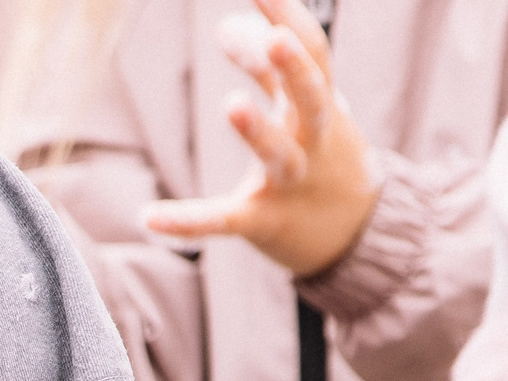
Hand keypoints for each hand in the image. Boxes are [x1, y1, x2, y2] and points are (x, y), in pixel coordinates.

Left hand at [141, 0, 380, 277]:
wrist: (358, 232)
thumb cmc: (323, 155)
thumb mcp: (302, 107)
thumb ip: (265, 67)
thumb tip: (228, 23)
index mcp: (320, 105)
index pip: (313, 52)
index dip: (290, 17)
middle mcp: (313, 139)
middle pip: (312, 97)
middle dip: (294, 68)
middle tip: (276, 38)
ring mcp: (291, 183)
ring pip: (280, 156)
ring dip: (259, 131)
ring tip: (232, 104)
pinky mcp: (264, 222)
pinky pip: (225, 221)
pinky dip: (189, 221)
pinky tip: (149, 217)